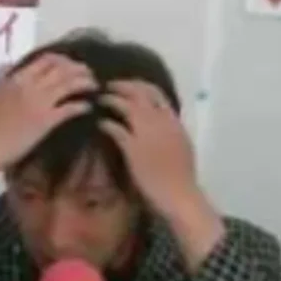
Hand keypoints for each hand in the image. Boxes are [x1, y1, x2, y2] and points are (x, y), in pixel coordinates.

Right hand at [0, 53, 95, 182]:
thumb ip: (5, 83)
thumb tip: (12, 71)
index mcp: (16, 79)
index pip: (45, 60)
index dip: (62, 60)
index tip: (70, 64)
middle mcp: (29, 86)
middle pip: (61, 69)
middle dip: (79, 68)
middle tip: (88, 73)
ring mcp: (38, 103)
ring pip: (69, 84)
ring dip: (85, 82)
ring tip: (93, 86)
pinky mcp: (46, 121)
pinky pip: (70, 108)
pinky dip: (82, 106)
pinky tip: (88, 107)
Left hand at [98, 81, 224, 268]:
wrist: (180, 195)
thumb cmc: (181, 177)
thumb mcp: (180, 147)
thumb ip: (170, 132)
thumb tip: (160, 124)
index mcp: (174, 122)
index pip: (157, 94)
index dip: (140, 85)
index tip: (127, 84)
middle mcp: (162, 123)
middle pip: (141, 93)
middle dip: (123, 86)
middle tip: (108, 86)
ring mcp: (148, 134)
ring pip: (128, 106)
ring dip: (112, 99)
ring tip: (101, 99)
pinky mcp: (134, 148)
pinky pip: (116, 129)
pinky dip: (106, 123)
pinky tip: (99, 124)